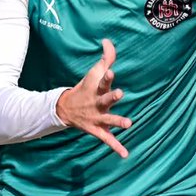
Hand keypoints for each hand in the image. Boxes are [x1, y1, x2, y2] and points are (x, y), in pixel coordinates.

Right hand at [55, 38, 132, 157]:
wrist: (66, 108)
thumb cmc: (86, 87)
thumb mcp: (94, 72)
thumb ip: (106, 57)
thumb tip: (107, 40)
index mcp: (97, 88)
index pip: (103, 80)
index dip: (107, 76)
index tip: (110, 72)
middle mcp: (97, 102)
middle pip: (105, 98)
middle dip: (112, 96)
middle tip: (119, 93)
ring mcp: (97, 117)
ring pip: (109, 119)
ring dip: (118, 121)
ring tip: (129, 123)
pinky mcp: (98, 130)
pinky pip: (108, 139)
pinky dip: (116, 147)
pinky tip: (125, 155)